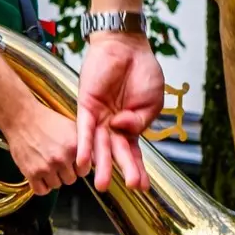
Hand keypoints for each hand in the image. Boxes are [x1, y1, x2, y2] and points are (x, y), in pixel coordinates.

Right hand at [4, 94, 83, 195]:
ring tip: (46, 165)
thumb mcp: (71, 127)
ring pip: (56, 185)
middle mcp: (62, 159)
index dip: (78, 167)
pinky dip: (41, 186)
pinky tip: (40, 175)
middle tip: (56, 162)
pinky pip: (41, 191)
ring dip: (52, 178)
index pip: (84, 171)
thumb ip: (84, 145)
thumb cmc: (46, 121)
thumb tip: (95, 162)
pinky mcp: (31, 173)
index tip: (72, 162)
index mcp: (74, 147)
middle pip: (70, 180)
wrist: (21, 118)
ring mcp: (46, 167)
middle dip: (65, 173)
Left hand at [75, 32, 162, 192]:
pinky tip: (82, 162)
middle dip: (119, 171)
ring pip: (99, 146)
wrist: (127, 46)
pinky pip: (83, 130)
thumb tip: (124, 129)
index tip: (143, 187)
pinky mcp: (86, 106)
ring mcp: (99, 117)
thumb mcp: (152, 100)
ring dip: (100, 165)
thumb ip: (141, 120)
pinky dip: (83, 146)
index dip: (138, 169)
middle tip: (122, 188)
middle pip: (115, 153)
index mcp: (130, 126)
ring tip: (102, 184)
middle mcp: (113, 126)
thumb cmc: (142, 71)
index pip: (133, 153)